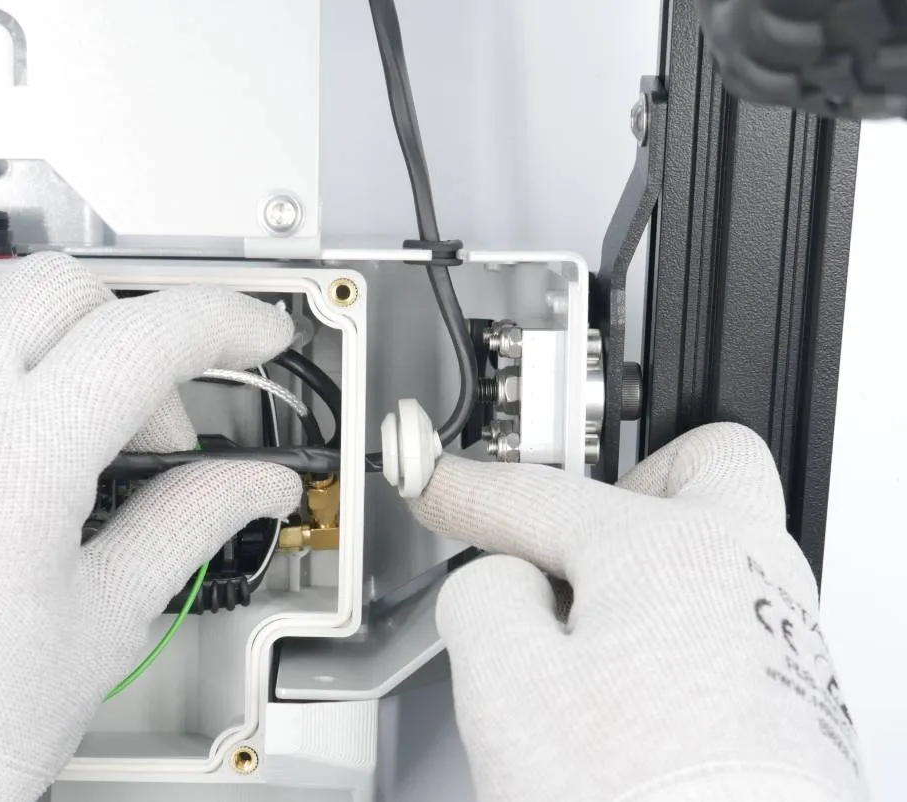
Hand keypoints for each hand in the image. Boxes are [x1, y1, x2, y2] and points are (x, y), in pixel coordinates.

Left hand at [0, 253, 301, 801]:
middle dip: (137, 330)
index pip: (146, 336)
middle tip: (156, 416)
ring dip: (26, 304)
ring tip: (58, 369)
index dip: (223, 321)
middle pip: (63, 290)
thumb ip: (191, 519)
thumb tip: (255, 485)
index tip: (253, 332)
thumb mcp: (107, 611)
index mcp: (19, 457)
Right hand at [411, 424, 865, 801]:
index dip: (472, 493)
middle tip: (567, 534)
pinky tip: (627, 693)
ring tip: (583, 637)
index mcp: (673, 550)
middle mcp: (745, 575)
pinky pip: (723, 624)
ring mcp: (776, 635)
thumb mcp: (507, 681)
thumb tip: (498, 581)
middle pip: (695, 469)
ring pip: (713, 553)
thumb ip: (482, 594)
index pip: (545, 497)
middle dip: (623, 485)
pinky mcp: (790, 699)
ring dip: (646, 570)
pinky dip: (670, 632)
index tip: (443, 489)